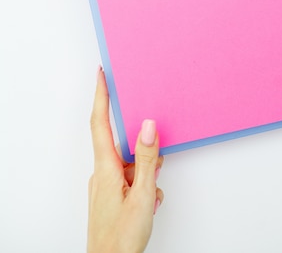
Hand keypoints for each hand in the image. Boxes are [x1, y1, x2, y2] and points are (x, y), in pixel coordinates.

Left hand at [87, 68, 163, 252]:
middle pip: (121, 143)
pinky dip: (143, 185)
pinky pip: (129, 179)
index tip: (101, 73)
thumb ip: (148, 159)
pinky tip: (149, 202)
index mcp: (106, 168)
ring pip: (130, 164)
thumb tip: (149, 125)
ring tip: (152, 194)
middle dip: (142, 147)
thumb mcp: (142, 195)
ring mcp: (105, 185)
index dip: (101, 95)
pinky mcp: (110, 196)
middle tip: (154, 157)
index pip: (100, 122)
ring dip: (146, 172)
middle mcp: (102, 173)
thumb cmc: (121, 239)